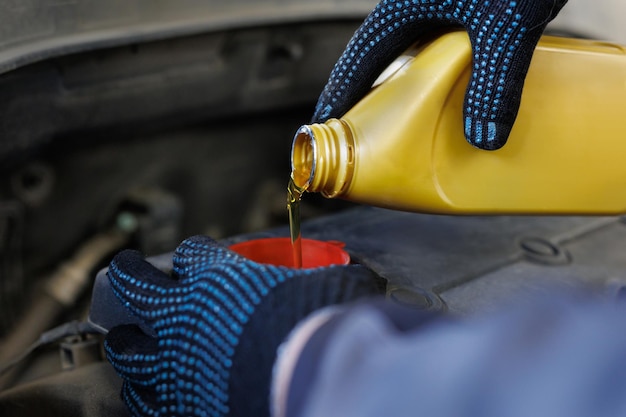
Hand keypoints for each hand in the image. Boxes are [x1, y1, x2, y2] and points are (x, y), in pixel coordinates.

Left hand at [103, 235, 381, 416]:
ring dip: (127, 341)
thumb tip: (357, 273)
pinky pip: (143, 398)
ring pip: (127, 346)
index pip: (192, 253)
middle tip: (127, 268)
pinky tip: (143, 390)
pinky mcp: (178, 404)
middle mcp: (184, 314)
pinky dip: (141, 391)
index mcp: (217, 276)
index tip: (201, 259)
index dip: (196, 254)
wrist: (311, 379)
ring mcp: (174, 361)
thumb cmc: (320, 325)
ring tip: (126, 340)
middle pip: (136, 285)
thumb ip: (331, 275)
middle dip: (130, 274)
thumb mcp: (334, 284)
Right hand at [312, 0, 567, 149]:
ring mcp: (447, 8)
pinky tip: (465, 100)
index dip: (340, 94)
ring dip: (412, 92)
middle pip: (383, 61)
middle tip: (367, 136)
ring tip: (411, 127)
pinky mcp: (476, 11)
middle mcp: (419, 8)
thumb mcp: (504, 27)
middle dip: (372, 99)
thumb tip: (484, 139)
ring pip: (417, 59)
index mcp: (404, 7)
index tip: (324, 126)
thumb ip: (493, 82)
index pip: (360, 58)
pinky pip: (451, 54)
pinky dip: (449, 80)